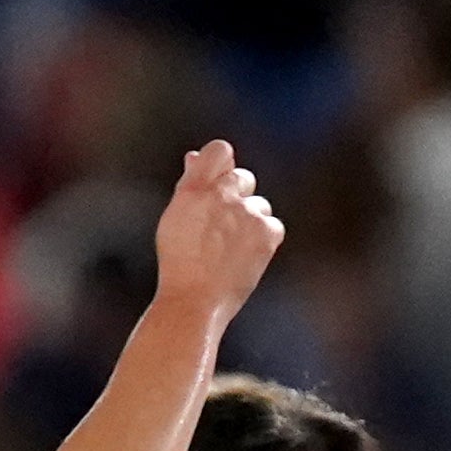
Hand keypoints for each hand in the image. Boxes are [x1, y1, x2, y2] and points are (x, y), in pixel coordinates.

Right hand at [152, 140, 281, 321]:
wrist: (194, 300)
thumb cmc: (180, 262)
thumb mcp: (177, 216)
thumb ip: (191, 183)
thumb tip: (196, 156)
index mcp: (194, 187)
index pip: (221, 151)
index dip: (223, 164)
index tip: (221, 183)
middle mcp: (221, 194)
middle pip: (244, 177)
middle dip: (237, 197)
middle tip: (223, 229)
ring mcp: (246, 212)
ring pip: (260, 205)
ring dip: (251, 221)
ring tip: (231, 249)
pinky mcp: (266, 232)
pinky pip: (274, 226)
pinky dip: (265, 239)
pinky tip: (246, 257)